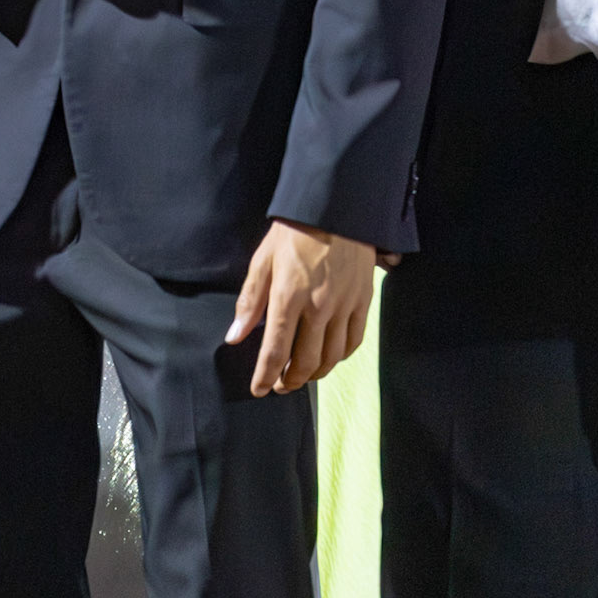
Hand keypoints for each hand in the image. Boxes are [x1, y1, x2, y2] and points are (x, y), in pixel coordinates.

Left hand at [226, 220, 374, 395]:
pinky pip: (352, 342)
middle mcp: (318, 307)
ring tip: (301, 376)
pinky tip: (327, 357)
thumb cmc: (294, 232)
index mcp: (288, 296)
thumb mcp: (263, 260)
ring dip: (314, 374)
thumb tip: (235, 336)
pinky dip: (338, 357)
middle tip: (280, 385)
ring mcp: (344, 306)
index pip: (274, 350)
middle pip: (305, 362)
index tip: (258, 390)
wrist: (337, 207)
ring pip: (330, 358)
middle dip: (289, 381)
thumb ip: (250, 301)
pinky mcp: (363, 301)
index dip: (265, 376)